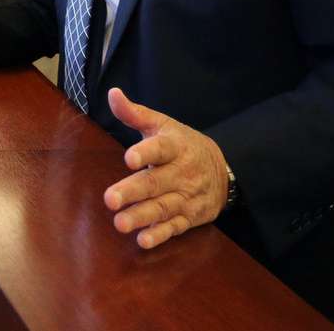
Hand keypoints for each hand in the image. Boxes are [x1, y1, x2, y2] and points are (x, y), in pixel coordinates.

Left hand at [103, 88, 228, 249]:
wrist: (224, 169)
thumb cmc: (182, 144)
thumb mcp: (162, 125)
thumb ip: (135, 113)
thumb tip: (112, 94)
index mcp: (174, 147)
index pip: (160, 149)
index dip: (145, 153)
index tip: (128, 158)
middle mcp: (181, 173)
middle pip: (156, 183)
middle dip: (133, 192)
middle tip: (110, 199)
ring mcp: (186, 197)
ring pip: (163, 208)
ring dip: (141, 217)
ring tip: (120, 223)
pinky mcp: (190, 217)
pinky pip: (175, 228)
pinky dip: (160, 235)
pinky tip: (143, 240)